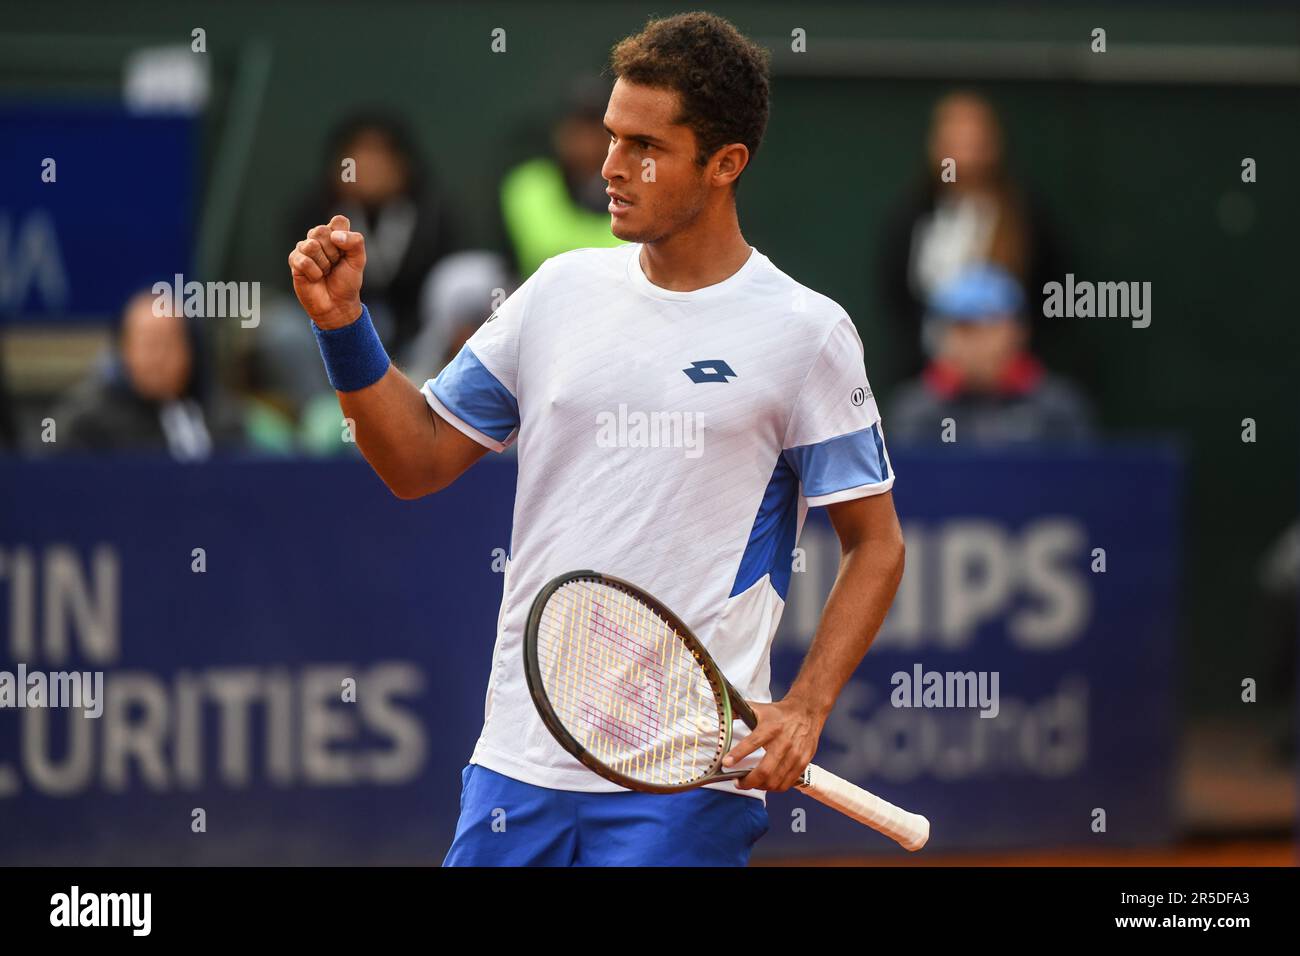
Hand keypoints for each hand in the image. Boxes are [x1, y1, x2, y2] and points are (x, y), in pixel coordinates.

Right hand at [287, 214, 366, 328]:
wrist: (337, 304)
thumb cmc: (347, 281)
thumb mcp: (359, 261)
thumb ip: (355, 242)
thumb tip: (334, 236)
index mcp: (335, 234)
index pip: (339, 221)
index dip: (344, 238)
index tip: (346, 253)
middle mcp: (318, 238)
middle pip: (321, 231)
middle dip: (333, 253)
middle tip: (335, 265)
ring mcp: (304, 248)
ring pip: (311, 245)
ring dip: (323, 264)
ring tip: (325, 271)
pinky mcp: (294, 260)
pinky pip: (303, 260)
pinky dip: (314, 273)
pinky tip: (316, 278)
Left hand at [722, 696, 826, 792]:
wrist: (806, 711)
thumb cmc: (779, 713)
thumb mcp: (758, 708)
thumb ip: (738, 712)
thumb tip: (720, 713)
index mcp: (770, 727)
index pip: (752, 742)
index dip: (738, 754)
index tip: (726, 763)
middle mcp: (783, 742)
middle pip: (764, 770)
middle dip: (748, 781)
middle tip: (738, 782)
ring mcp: (795, 754)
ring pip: (775, 781)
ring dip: (759, 786)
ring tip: (751, 783)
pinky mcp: (803, 762)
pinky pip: (787, 783)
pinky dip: (774, 787)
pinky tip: (766, 783)